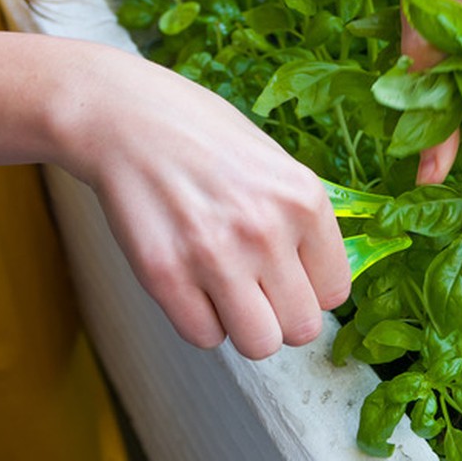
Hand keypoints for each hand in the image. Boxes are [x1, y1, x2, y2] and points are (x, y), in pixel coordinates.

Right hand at [59, 48, 350, 358]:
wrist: (126, 118)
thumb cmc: (204, 137)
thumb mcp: (276, 164)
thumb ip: (302, 222)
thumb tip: (320, 281)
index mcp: (304, 200)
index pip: (335, 292)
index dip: (310, 289)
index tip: (290, 276)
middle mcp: (267, 231)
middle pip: (302, 328)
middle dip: (281, 316)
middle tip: (257, 289)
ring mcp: (216, 256)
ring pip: (258, 344)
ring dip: (243, 327)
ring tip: (226, 291)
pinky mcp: (165, 275)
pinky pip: (205, 337)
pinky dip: (200, 321)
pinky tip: (191, 284)